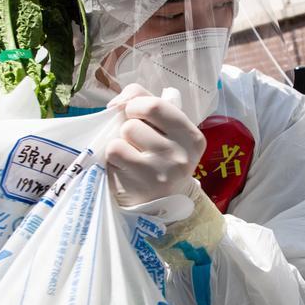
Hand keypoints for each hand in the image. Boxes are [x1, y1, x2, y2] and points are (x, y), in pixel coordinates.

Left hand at [105, 85, 205, 206]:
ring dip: (121, 141)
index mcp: (192, 137)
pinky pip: (114, 151)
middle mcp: (182, 154)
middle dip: (128, 125)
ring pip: (125, 133)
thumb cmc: (159, 158)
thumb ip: (146, 100)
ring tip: (131, 154)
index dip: (136, 105)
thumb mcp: (165, 129)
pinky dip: (113, 156)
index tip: (134, 114)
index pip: (155, 104)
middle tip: (134, 139)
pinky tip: (124, 166)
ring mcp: (162, 171)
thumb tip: (118, 102)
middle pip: (136, 119)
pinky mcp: (142, 183)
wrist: (161, 203)